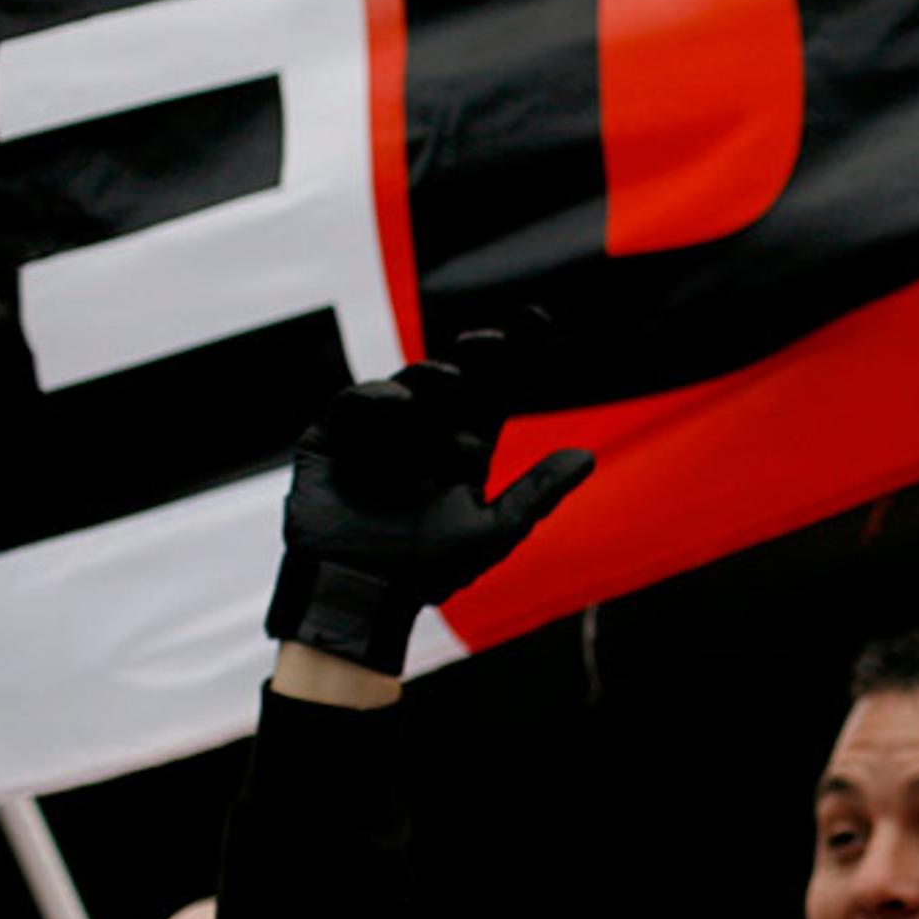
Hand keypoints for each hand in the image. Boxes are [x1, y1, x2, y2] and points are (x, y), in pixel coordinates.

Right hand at [265, 321, 593, 673]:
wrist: (363, 599)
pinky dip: (376, 397)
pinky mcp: (332, 439)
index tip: (541, 320)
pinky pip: (353, 404)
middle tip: (495, 343)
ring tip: (453, 382)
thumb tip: (587, 456)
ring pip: (407, 386)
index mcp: (464, 445)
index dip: (516, 353)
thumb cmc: (429, 572)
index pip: (494, 389)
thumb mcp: (493, 531)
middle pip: (454, 377)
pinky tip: (400, 403)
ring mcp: (378, 433)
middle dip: (475, 355)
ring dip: (430, 376)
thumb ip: (537, 493)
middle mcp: (424, 431)